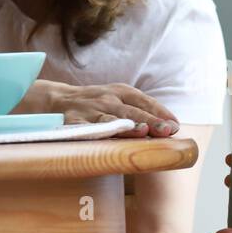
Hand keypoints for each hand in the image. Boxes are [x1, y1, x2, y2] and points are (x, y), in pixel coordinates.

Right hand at [57, 82, 180, 133]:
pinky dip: (96, 134)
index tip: (175, 126)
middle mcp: (107, 99)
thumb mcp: (118, 99)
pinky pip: (85, 130)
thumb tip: (173, 127)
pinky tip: (107, 140)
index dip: (160, 113)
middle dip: (150, 121)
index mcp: (121, 92)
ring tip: (142, 131)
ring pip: (111, 120)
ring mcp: (90, 111)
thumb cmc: (97, 104)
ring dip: (127, 126)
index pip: (144, 101)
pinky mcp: (73, 123)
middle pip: (132, 111)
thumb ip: (143, 110)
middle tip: (166, 131)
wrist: (56, 100)